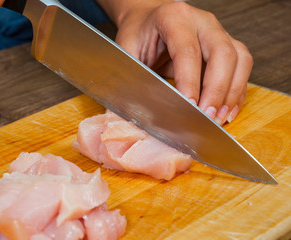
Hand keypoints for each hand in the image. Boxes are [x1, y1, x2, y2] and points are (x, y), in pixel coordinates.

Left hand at [114, 1, 252, 124]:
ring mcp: (218, 31)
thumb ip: (131, 74)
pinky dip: (237, 91)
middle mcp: (202, 21)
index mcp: (174, 17)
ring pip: (239, 59)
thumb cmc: (139, 35)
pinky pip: (242, 66)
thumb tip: (133, 108)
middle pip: (222, 53)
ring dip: (231, 93)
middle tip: (207, 117)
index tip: (189, 107)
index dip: (190, 82)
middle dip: (217, 90)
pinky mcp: (227, 44)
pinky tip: (227, 110)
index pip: (187, 51)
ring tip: (219, 118)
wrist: (149, 20)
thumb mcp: (127, 50)